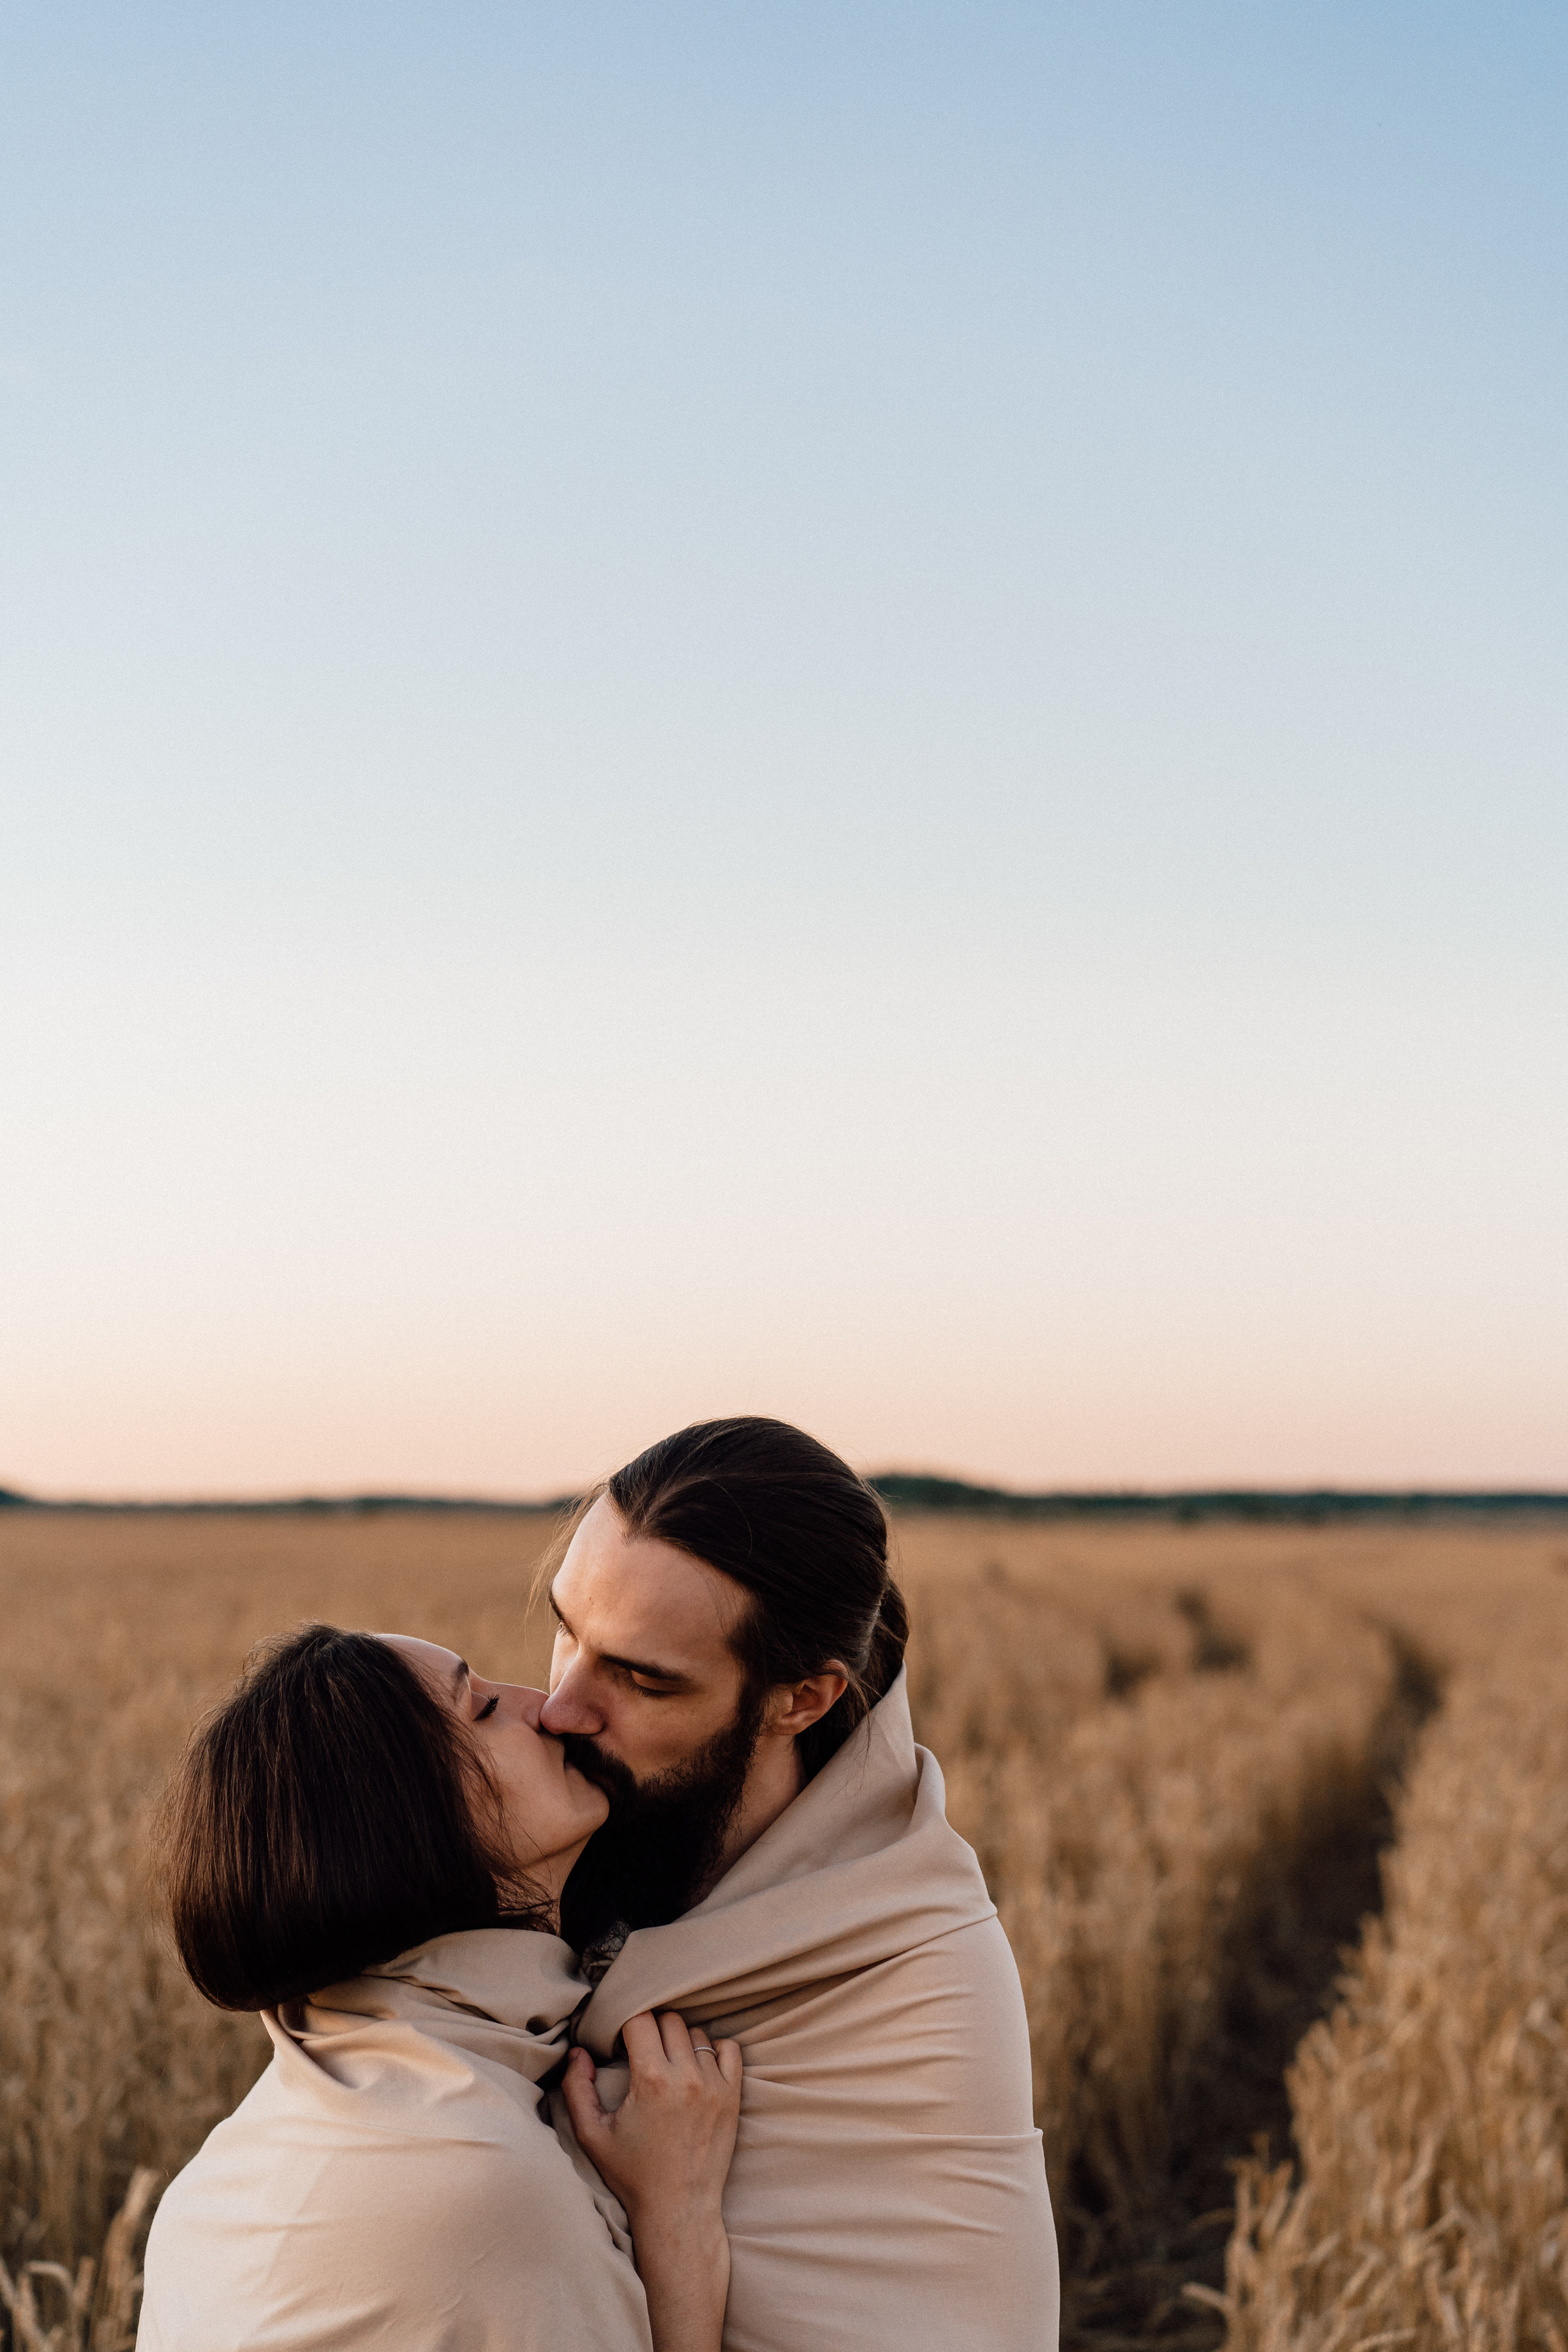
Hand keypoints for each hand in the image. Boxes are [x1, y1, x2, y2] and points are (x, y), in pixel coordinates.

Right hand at [561, 2010, 741, 2230]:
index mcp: (651, 2080)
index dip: (625, 2024)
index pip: (640, 2019)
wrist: (678, 2208)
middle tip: (641, 2053)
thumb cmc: (632, 2174)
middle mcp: (686, 2076)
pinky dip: (713, 2050)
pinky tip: (696, 2068)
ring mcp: (714, 2085)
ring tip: (667, 2065)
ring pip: (696, 2033)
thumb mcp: (592, 2135)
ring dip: (680, 2042)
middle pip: (669, 2020)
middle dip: (651, 2030)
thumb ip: (576, 2089)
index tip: (619, 2042)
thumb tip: (579, 2051)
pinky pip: (729, 2049)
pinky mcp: (733, 2096)